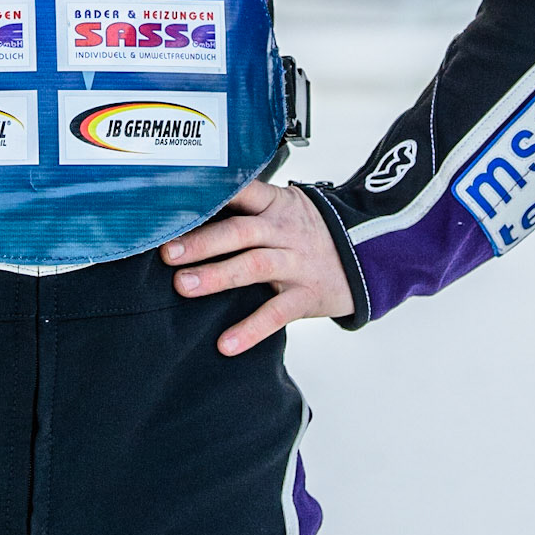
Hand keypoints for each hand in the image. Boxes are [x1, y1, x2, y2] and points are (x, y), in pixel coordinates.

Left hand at [161, 181, 353, 355]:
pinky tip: (226, 343)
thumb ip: (245, 209)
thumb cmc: (306, 231)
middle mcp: (283, 230)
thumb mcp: (282, 208)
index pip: (241, 191)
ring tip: (184, 285)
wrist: (366, 253)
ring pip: (255, 265)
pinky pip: (276, 313)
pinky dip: (251, 329)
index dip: (210, 196)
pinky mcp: (306, 295)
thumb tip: (189, 212)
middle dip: (203, 241)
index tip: (175, 205)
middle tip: (168, 252)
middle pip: (240, 231)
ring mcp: (296, 263)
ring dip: (218, 276)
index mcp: (273, 204)